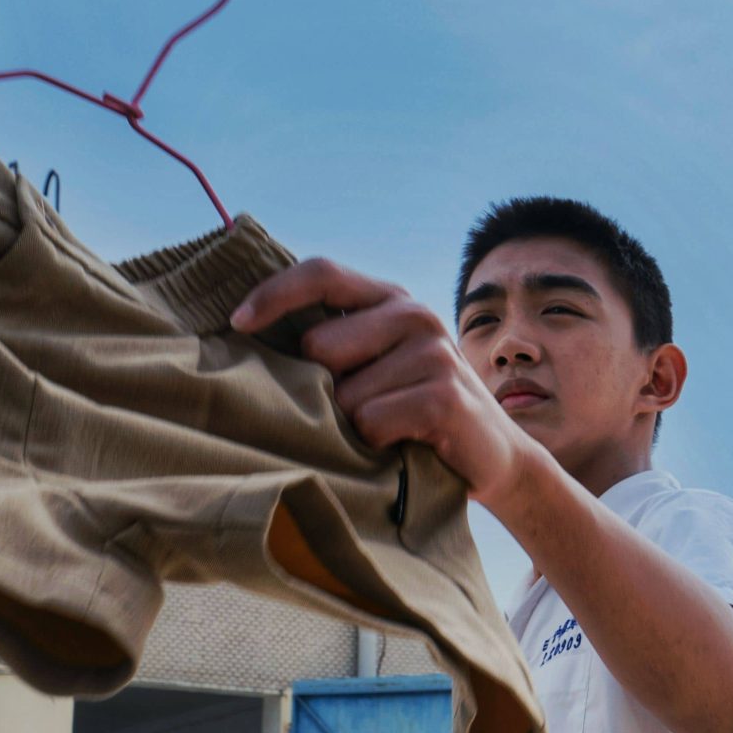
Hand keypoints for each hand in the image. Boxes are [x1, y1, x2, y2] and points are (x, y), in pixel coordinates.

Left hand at [231, 260, 545, 508]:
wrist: (494, 459)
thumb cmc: (417, 414)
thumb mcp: (377, 367)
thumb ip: (336, 345)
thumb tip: (249, 336)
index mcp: (391, 300)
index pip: (322, 274)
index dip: (274, 294)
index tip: (238, 323)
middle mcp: (414, 315)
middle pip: (318, 345)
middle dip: (323, 389)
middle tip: (359, 410)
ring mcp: (432, 352)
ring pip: (343, 395)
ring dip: (352, 426)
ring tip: (388, 431)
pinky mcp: (443, 394)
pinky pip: (371, 422)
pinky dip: (376, 446)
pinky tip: (405, 446)